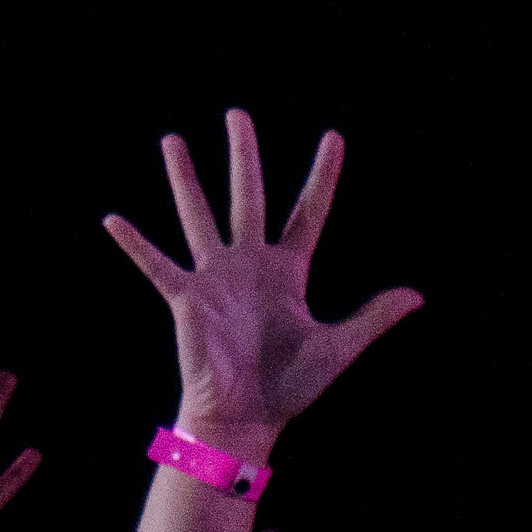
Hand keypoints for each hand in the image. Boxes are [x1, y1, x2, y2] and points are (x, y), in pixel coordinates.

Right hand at [103, 112, 421, 454]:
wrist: (248, 417)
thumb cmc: (291, 387)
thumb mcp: (339, 346)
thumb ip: (374, 317)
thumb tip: (418, 296)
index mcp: (288, 271)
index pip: (308, 212)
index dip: (323, 176)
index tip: (333, 137)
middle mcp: (249, 264)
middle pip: (248, 195)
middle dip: (243, 155)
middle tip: (237, 114)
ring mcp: (216, 277)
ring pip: (199, 215)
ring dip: (185, 179)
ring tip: (172, 141)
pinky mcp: (187, 298)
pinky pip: (158, 265)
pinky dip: (136, 245)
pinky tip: (113, 219)